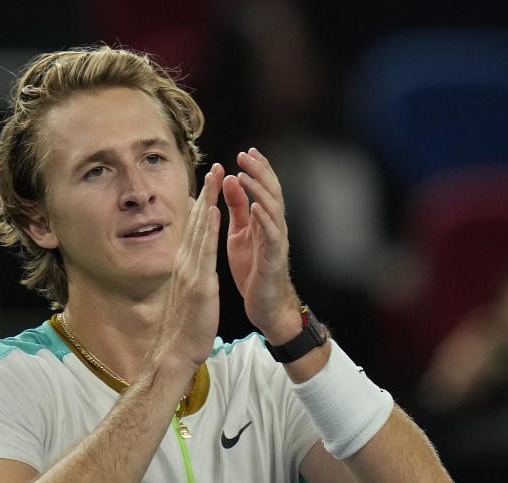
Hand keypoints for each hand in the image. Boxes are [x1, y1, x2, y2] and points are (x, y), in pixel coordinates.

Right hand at [153, 163, 223, 372]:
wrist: (176, 351)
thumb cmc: (184, 328)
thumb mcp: (187, 295)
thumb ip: (190, 276)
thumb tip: (192, 266)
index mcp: (184, 266)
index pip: (194, 229)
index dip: (202, 204)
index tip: (210, 183)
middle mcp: (184, 263)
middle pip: (196, 222)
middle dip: (206, 193)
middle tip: (215, 167)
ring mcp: (190, 271)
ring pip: (200, 229)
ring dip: (209, 200)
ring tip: (217, 176)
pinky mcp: (199, 283)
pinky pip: (205, 250)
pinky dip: (209, 228)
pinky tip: (214, 210)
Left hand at [223, 148, 299, 341]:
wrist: (264, 305)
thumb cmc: (252, 270)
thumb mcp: (239, 233)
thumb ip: (236, 208)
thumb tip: (231, 178)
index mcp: (264, 220)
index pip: (264, 188)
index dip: (258, 169)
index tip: (246, 151)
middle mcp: (274, 227)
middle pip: (272, 192)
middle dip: (260, 172)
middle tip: (246, 155)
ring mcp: (276, 242)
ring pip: (274, 209)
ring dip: (259, 191)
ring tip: (245, 175)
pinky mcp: (273, 259)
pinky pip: (272, 235)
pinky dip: (265, 219)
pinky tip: (255, 207)